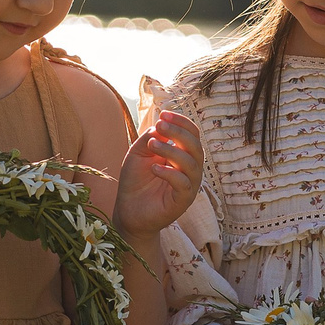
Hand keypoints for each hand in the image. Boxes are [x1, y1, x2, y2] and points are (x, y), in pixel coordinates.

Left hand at [114, 108, 202, 240]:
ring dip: (171, 150)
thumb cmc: (135, 180)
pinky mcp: (182, 201)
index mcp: (182, 154)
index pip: (192, 134)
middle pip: (195, 146)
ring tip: (152, 144)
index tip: (163, 114)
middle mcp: (189, 169)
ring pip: (191, 164)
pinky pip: (184, 184)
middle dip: (178, 132)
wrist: (128, 210)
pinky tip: (154, 168)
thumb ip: (150, 137)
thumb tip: (162, 125)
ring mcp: (188, 185)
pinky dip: (170, 173)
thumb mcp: (138, 153)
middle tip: (160, 125)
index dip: (181, 122)